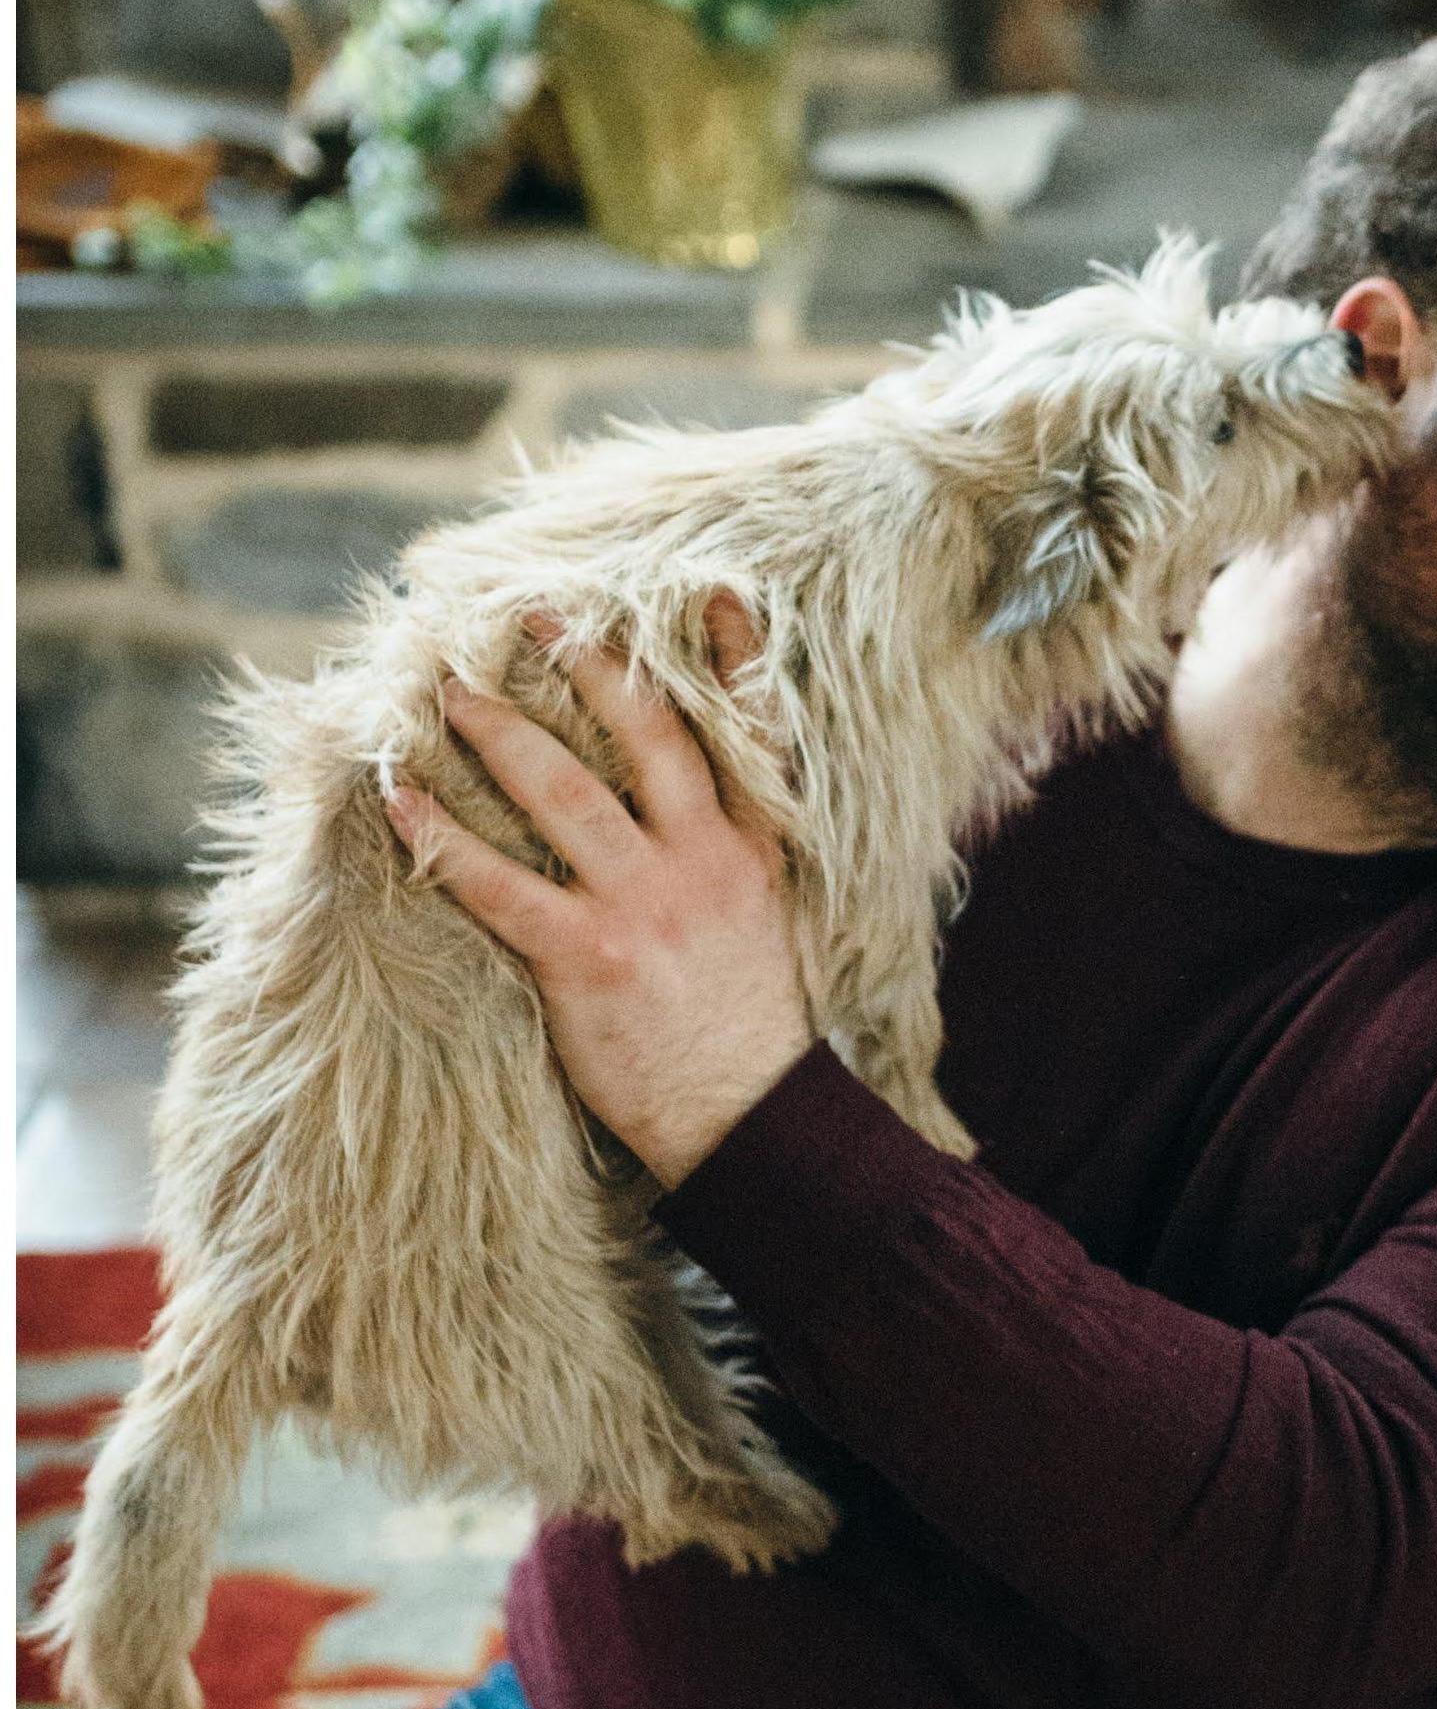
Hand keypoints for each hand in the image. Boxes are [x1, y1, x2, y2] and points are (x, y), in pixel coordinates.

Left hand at [385, 604, 810, 1189]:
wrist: (751, 1119)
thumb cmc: (746, 1030)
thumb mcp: (763, 926)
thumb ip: (727, 860)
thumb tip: (678, 813)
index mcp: (755, 853)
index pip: (750, 736)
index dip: (732, 659)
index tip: (708, 589)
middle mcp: (705, 862)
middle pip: (646, 736)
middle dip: (587, 667)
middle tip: (531, 614)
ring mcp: (646, 907)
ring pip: (562, 792)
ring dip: (498, 730)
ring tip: (449, 689)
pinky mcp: (588, 958)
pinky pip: (497, 883)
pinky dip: (440, 836)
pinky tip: (400, 798)